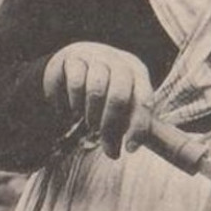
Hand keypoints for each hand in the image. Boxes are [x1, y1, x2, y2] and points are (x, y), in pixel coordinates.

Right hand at [43, 41, 153, 158]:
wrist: (77, 59)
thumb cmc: (106, 87)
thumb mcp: (122, 101)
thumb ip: (125, 127)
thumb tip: (114, 154)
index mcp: (138, 72)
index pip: (145, 101)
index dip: (139, 127)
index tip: (129, 149)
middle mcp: (119, 61)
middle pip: (119, 96)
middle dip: (109, 124)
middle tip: (98, 135)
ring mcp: (95, 55)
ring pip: (95, 89)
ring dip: (88, 112)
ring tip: (84, 118)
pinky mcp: (71, 57)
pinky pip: (73, 83)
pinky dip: (69, 102)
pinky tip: (65, 110)